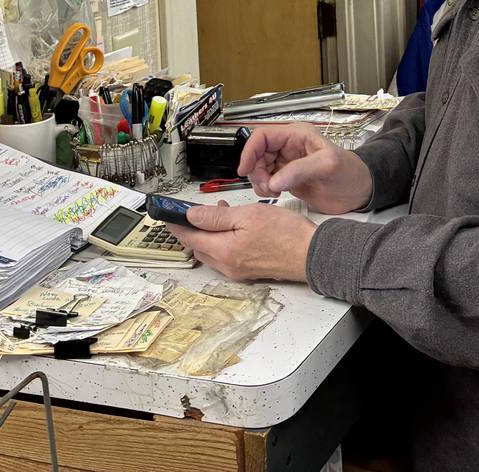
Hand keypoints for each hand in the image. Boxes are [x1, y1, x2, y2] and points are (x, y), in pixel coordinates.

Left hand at [169, 202, 316, 282]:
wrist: (312, 254)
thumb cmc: (286, 234)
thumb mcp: (248, 215)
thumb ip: (216, 217)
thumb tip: (191, 215)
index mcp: (223, 251)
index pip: (189, 237)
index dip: (176, 224)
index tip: (167, 214)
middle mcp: (227, 265)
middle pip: (198, 246)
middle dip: (194, 226)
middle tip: (196, 208)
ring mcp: (238, 270)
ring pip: (211, 250)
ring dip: (209, 232)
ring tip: (220, 212)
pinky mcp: (248, 270)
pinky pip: (225, 255)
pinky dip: (222, 240)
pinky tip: (234, 227)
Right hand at [237, 124, 372, 214]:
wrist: (358, 192)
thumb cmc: (350, 172)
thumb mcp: (327, 165)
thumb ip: (300, 170)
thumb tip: (274, 180)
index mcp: (297, 135)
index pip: (263, 136)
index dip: (250, 151)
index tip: (245, 168)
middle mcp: (289, 147)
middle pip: (257, 154)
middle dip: (256, 171)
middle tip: (266, 186)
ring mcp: (287, 164)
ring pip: (259, 169)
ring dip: (260, 182)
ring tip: (273, 191)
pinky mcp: (287, 179)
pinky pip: (266, 181)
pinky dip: (265, 189)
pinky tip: (276, 193)